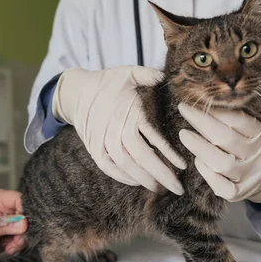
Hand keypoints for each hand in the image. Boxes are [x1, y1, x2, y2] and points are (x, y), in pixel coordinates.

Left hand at [0, 189, 27, 255]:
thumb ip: (5, 225)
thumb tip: (24, 224)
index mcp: (2, 199)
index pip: (21, 199)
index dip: (25, 211)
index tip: (23, 226)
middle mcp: (11, 207)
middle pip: (27, 215)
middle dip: (23, 231)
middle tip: (16, 242)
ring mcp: (14, 219)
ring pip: (27, 228)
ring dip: (19, 240)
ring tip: (9, 247)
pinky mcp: (16, 231)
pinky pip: (23, 237)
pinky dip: (17, 245)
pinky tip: (8, 248)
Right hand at [52, 66, 186, 194]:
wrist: (76, 92)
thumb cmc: (108, 82)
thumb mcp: (129, 72)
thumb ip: (150, 75)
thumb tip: (170, 77)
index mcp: (128, 112)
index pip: (153, 137)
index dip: (169, 154)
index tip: (183, 166)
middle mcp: (114, 129)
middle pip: (140, 158)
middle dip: (161, 175)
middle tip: (178, 189)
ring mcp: (102, 142)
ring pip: (126, 167)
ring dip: (144, 180)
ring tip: (161, 189)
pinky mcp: (94, 150)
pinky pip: (110, 169)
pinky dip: (125, 178)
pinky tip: (139, 183)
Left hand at [178, 103, 260, 202]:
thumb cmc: (254, 144)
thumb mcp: (259, 126)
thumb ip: (242, 113)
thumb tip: (211, 96)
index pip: (240, 121)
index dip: (217, 110)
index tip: (198, 100)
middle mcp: (260, 157)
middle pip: (227, 139)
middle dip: (202, 122)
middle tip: (184, 109)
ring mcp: (250, 177)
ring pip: (222, 163)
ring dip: (199, 147)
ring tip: (184, 134)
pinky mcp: (238, 194)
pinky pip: (220, 185)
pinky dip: (206, 172)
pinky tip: (197, 160)